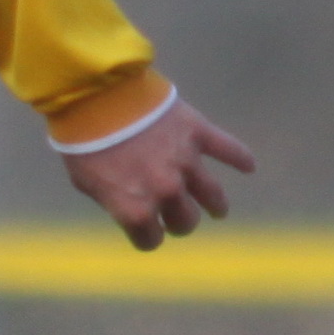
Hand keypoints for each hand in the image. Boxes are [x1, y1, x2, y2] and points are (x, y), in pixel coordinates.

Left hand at [63, 99, 257, 248]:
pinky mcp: (197, 132)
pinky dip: (240, 158)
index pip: (151, 239)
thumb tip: (129, 205)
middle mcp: (166, 190)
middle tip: (177, 217)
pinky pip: (227, 149)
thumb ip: (113, 200)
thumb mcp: (86, 182)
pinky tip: (249, 167)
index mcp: (136, 208)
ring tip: (218, 210)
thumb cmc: (84, 140)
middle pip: (185, 220)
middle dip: (180, 221)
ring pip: (212, 195)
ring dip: (216, 205)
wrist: (96, 95)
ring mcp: (185, 161)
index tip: (147, 232)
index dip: (148, 237)